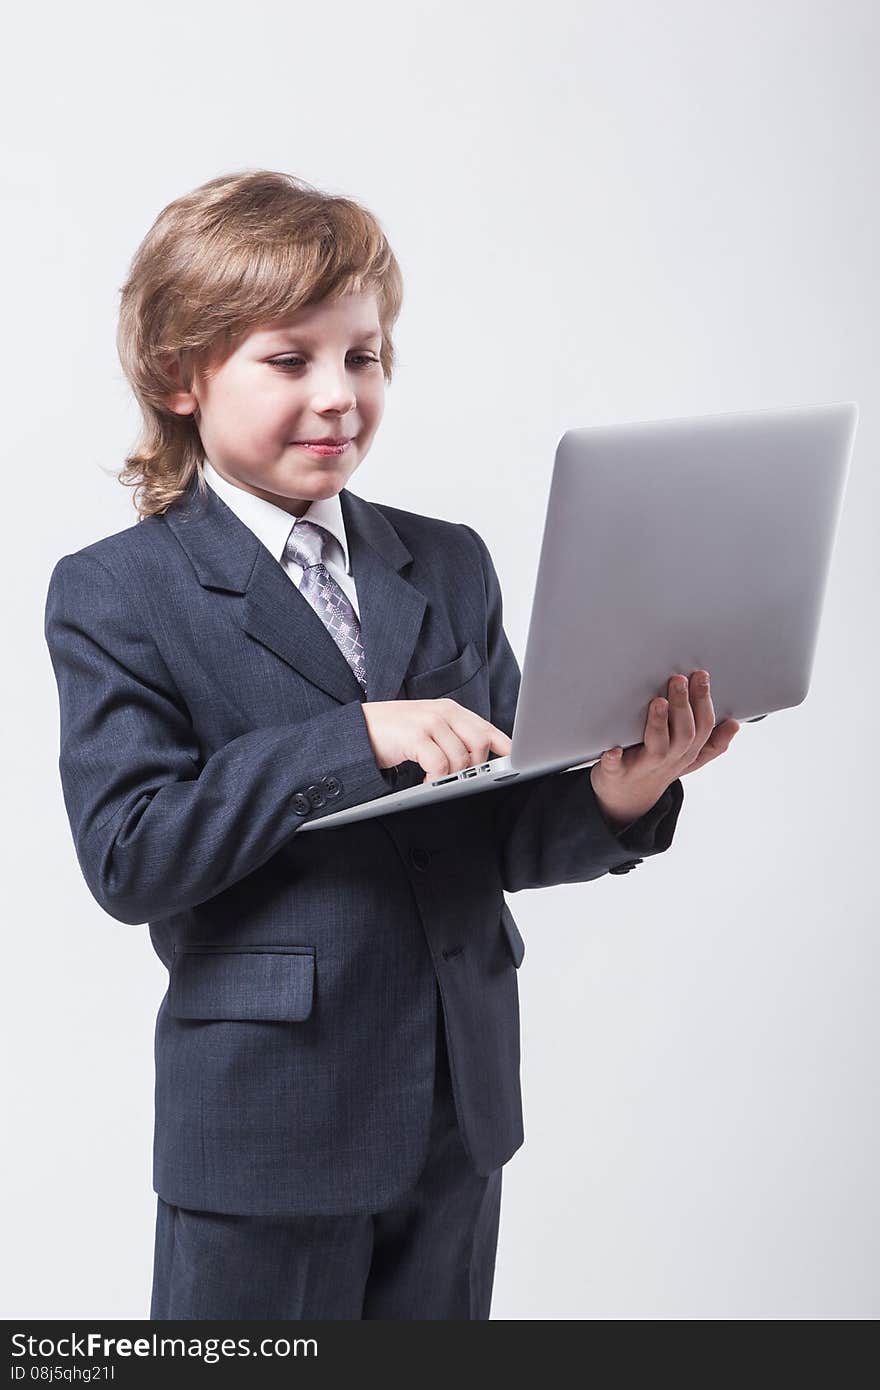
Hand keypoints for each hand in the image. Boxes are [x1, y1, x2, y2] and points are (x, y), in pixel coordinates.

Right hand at [361, 698, 512, 782]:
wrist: (358, 730)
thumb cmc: (396, 734)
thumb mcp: (429, 730)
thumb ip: (454, 737)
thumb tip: (481, 759)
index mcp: (451, 710)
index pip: (487, 729)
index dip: (504, 747)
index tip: (516, 764)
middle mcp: (443, 712)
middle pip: (480, 744)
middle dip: (474, 767)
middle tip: (458, 779)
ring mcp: (429, 722)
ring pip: (460, 758)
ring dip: (451, 777)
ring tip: (436, 780)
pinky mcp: (414, 736)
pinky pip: (439, 765)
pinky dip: (435, 779)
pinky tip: (426, 781)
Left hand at [589, 670, 739, 831]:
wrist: (626, 798)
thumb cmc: (658, 767)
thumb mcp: (689, 759)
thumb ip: (712, 743)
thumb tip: (735, 724)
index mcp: (686, 752)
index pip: (703, 726)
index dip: (704, 701)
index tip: (701, 676)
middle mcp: (669, 759)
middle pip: (684, 734)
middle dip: (683, 706)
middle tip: (678, 680)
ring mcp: (643, 767)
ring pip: (658, 747)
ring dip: (659, 724)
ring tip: (658, 702)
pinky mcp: (617, 773)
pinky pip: (616, 767)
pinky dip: (614, 759)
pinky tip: (613, 749)